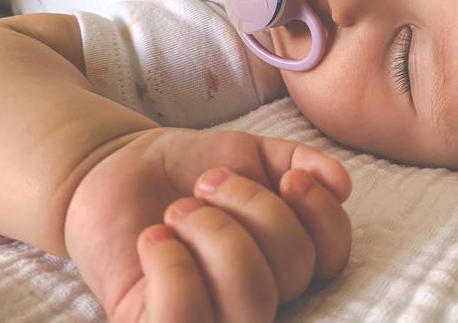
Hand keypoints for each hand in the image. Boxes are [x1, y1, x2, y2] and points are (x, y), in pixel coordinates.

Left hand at [137, 165, 350, 321]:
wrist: (116, 167)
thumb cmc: (187, 167)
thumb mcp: (248, 152)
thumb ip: (296, 159)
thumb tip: (341, 184)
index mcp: (282, 257)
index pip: (331, 258)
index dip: (320, 216)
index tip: (289, 178)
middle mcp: (255, 295)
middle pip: (292, 272)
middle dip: (250, 208)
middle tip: (205, 183)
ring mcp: (209, 318)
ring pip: (250, 303)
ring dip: (214, 235)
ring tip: (178, 209)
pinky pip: (183, 319)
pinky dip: (172, 267)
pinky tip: (155, 237)